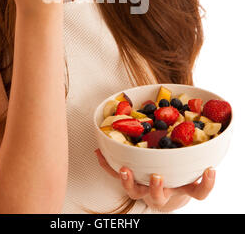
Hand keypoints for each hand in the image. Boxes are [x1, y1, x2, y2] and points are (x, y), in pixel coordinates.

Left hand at [95, 148, 215, 211]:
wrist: (167, 193)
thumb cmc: (178, 172)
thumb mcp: (187, 164)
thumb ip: (191, 147)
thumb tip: (195, 113)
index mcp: (182, 187)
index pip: (199, 191)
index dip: (205, 183)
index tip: (209, 170)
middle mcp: (164, 191)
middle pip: (160, 195)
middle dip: (156, 187)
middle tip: (156, 177)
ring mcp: (145, 191)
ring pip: (136, 192)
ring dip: (129, 181)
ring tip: (124, 170)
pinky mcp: (130, 184)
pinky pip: (115, 177)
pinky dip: (106, 166)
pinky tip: (98, 153)